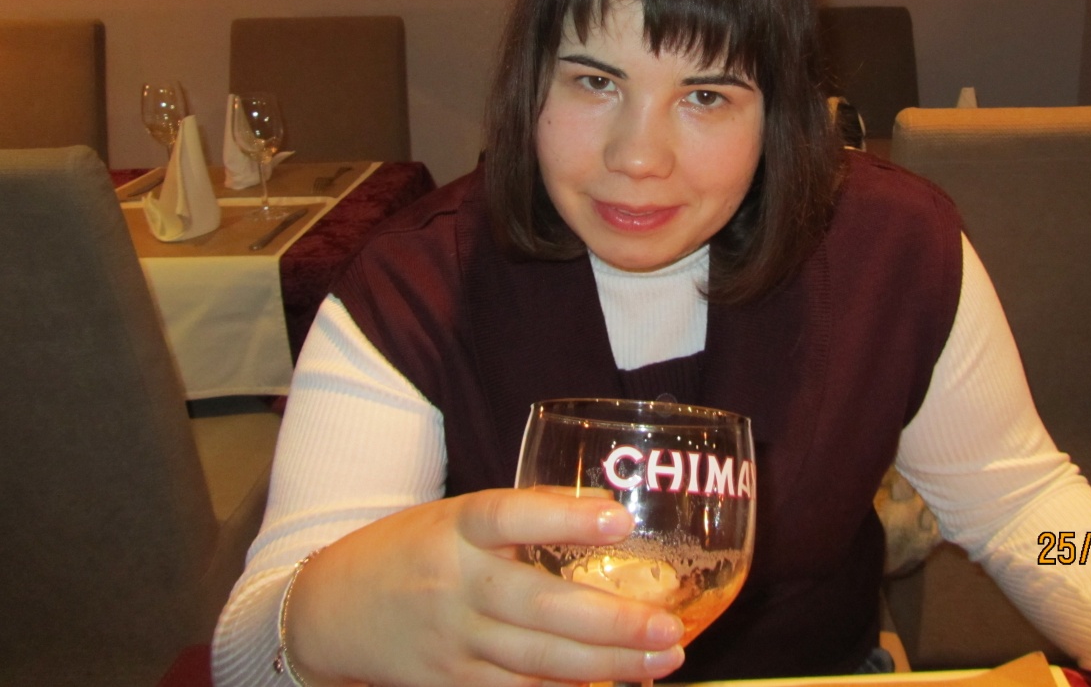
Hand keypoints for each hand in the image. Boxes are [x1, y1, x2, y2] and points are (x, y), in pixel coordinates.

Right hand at [283, 487, 686, 686]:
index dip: (563, 517)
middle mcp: (454, 585)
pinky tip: (615, 683)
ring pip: (538, 661)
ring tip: (662, 659)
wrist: (331, 609)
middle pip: (538, 607)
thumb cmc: (411, 550)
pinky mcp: (452, 683)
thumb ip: (524, 515)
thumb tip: (606, 511)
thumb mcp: (455, 516)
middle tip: (669, 625)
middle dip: (611, 623)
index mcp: (455, 528)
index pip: (509, 516)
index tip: (619, 517)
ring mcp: (453, 641)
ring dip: (606, 665)